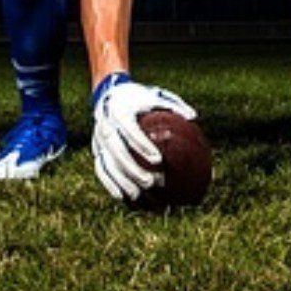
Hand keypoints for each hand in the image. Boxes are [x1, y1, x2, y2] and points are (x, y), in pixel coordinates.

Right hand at [91, 73, 196, 200]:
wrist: (110, 94)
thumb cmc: (139, 97)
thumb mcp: (155, 95)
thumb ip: (173, 105)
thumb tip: (194, 117)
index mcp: (119, 109)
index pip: (129, 128)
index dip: (141, 144)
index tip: (158, 159)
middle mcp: (105, 124)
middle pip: (116, 149)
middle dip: (133, 168)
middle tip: (152, 182)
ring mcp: (98, 138)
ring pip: (107, 163)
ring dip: (121, 181)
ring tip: (138, 195)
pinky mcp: (96, 149)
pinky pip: (101, 169)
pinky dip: (110, 183)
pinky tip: (122, 197)